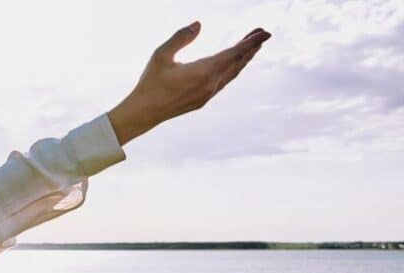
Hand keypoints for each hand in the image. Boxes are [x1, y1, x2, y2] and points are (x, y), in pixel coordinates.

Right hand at [108, 22, 270, 145]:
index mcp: (203, 72)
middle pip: (237, 63)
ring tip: (251, 48)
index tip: (265, 32)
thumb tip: (198, 25)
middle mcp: (210, 84)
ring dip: (242, 60)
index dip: (251, 42)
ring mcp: (207, 94)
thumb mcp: (161, 55)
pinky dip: (232, 70)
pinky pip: (223, 82)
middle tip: (262, 34)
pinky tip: (232, 66)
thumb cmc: (150, 83)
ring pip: (232, 74)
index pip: (234, 53)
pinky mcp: (202, 100)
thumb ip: (181, 37)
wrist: (144, 112)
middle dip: (251, 48)